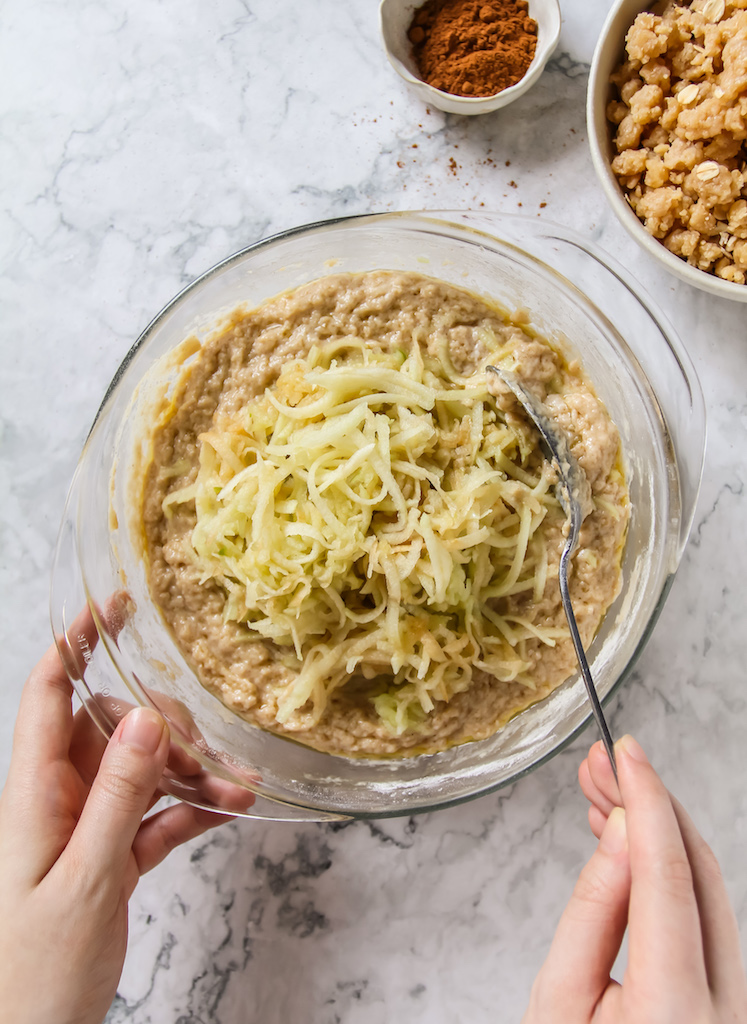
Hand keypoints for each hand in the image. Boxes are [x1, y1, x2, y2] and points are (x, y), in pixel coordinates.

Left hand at [0, 634, 249, 1023]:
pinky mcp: (112, 856)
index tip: (112, 605)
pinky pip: (157, 814)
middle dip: (165, 729)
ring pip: (144, 772)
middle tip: (205, 751)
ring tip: (238, 787)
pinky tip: (227, 810)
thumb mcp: (85, 878)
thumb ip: (117, 795)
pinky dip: (191, 809)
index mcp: (34, 793)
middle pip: (113, 729)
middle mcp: (59, 799)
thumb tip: (145, 717)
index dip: (74, 644)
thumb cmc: (35, 971)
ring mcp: (86, 827)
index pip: (47, 695)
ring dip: (191, 774)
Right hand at [523, 735, 746, 1022]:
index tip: (625, 751)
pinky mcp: (732, 999)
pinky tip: (630, 843)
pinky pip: (706, 918)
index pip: (668, 876)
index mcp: (677, 1012)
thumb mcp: (557, 1002)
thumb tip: (623, 829)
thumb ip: (592, 911)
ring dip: (658, 832)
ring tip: (603, 794)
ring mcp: (739, 1006)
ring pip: (708, 891)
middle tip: (603, 762)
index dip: (647, 801)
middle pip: (700, 873)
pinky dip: (668, 870)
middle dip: (651, 804)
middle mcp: (728, 1009)